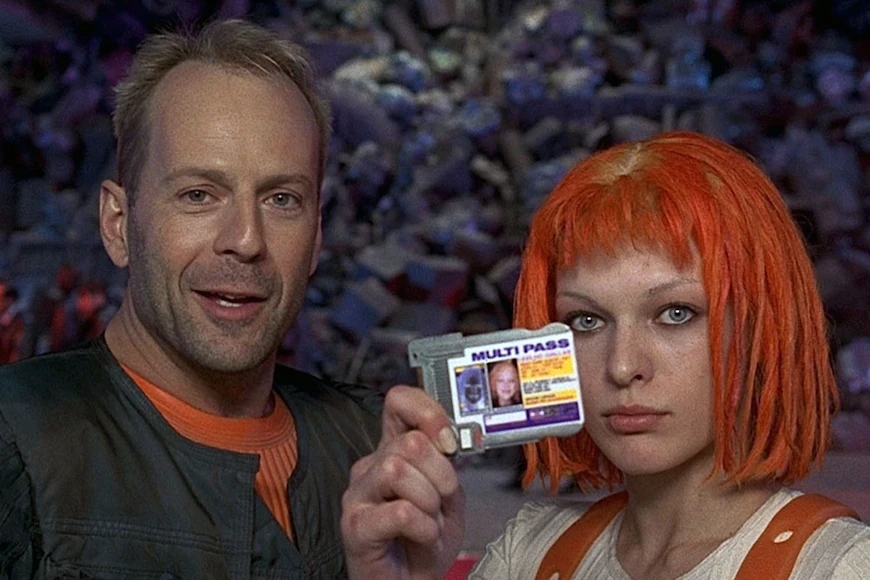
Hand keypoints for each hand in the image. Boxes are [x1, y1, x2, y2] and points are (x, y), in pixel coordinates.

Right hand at [341, 385, 465, 579]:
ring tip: (430, 520)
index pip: (399, 402)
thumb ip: (446, 460)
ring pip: (398, 469)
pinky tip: (422, 535)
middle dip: (440, 473)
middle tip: (443, 499)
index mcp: (393, 449)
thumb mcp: (447, 492)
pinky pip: (398, 510)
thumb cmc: (425, 539)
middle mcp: (371, 465)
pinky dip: (423, 526)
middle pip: (409, 442)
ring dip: (429, 500)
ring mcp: (359, 494)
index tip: (448, 439)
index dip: (427, 411)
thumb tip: (449, 436)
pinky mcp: (354, 525)